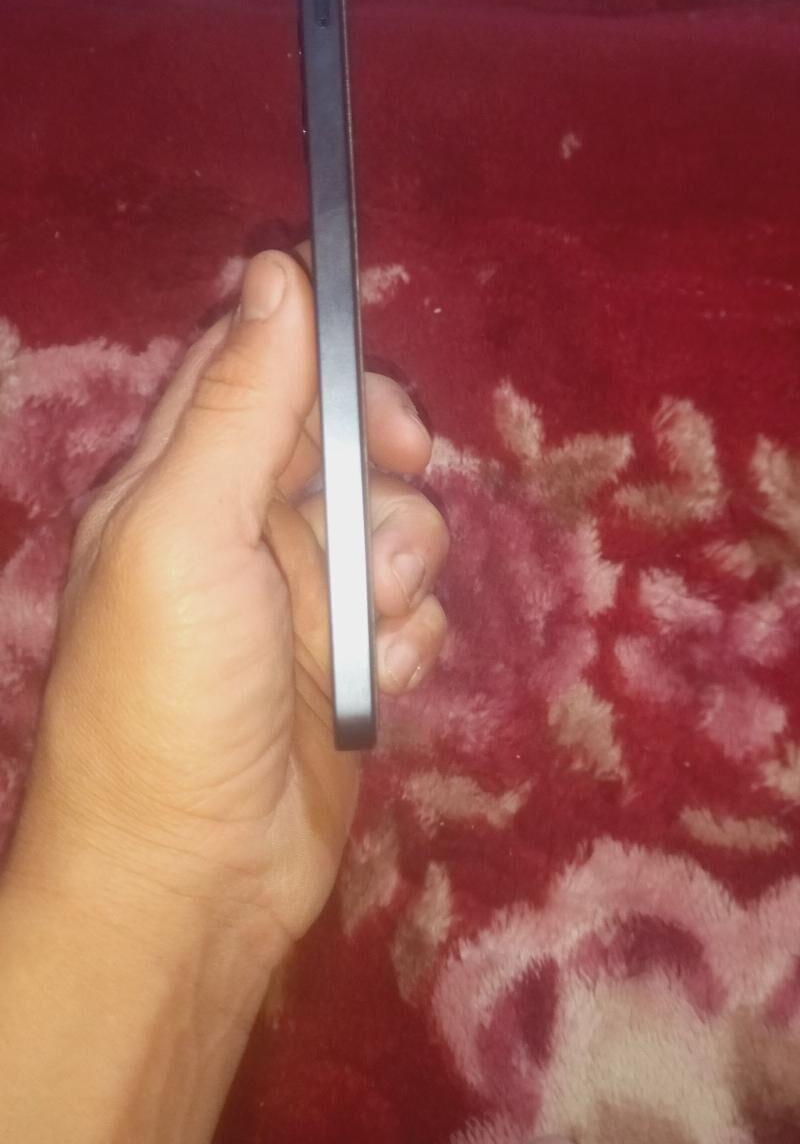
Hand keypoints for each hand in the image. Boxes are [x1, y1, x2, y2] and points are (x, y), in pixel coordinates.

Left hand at [16, 248, 448, 973]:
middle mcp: (236, 529)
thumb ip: (241, 406)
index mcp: (173, 481)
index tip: (371, 387)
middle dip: (381, 463)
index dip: (317, 357)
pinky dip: (406, 637)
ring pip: (392, 526)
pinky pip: (410, 613)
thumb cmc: (167, 692)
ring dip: (400, 563)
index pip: (251, 368)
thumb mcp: (186, 531)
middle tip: (396, 484)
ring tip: (366, 623)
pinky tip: (378, 679)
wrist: (191, 876)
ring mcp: (295, 603)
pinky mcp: (345, 669)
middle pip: (339, 440)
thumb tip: (277, 267)